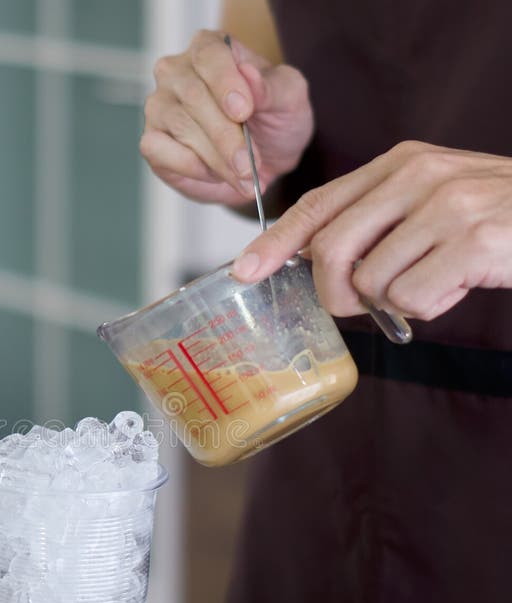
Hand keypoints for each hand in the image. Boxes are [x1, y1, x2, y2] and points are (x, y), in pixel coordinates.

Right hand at [140, 29, 313, 205]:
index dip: (225, 83)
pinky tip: (213, 174)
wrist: (262, 161)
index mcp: (210, 49)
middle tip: (250, 166)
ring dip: (216, 159)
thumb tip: (249, 76)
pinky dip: (190, 168)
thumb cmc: (273, 121)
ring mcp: (160, 107)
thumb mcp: (289, 99)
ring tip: (243, 177)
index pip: (209, 56)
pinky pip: (160, 151)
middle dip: (227, 137)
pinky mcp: (152, 141)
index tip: (244, 112)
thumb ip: (272, 87)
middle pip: (194, 97)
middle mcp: (177, 73)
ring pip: (181, 128)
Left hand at [231, 141, 511, 319]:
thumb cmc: (489, 217)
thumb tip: (310, 260)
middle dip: (334, 292)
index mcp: (400, 162)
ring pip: (369, 281)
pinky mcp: (471, 241)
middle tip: (359, 304)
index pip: (319, 203)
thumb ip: (375, 220)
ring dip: (390, 302)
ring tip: (428, 284)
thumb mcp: (429, 201)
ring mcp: (446, 206)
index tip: (245, 270)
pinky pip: (410, 299)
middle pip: (330, 250)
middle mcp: (418, 175)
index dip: (276, 241)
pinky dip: (426, 309)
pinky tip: (455, 288)